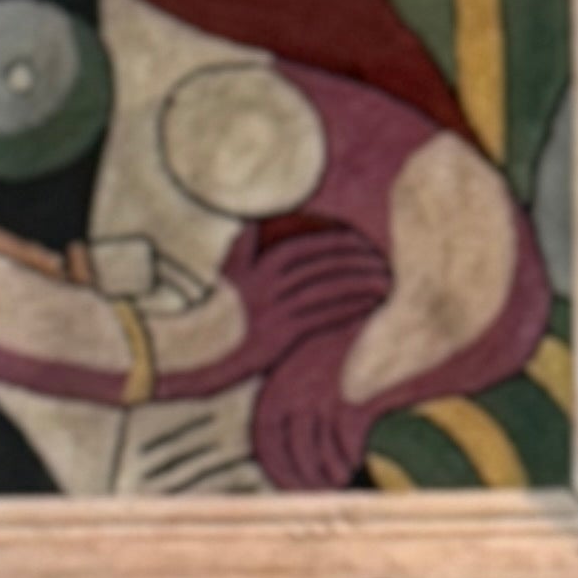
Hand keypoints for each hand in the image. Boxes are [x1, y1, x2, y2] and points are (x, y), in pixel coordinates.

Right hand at [227, 213, 395, 491]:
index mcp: (259, 268)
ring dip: (360, 283)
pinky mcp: (283, 337)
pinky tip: (369, 306)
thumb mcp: (227, 275)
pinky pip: (325, 317)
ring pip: (329, 290)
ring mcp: (277, 312)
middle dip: (358, 261)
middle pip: (325, 266)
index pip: (308, 248)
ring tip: (385, 282)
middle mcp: (270, 286)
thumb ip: (244, 248)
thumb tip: (256, 223)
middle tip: (384, 262)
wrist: (193, 354)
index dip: (339, 243)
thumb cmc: (212, 316)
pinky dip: (350, 308)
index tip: (362, 243)